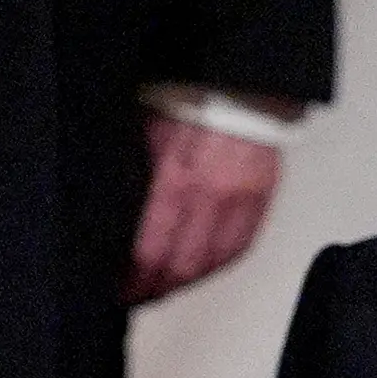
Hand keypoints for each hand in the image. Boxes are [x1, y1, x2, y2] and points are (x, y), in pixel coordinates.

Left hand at [128, 117, 281, 302]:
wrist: (240, 82)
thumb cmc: (188, 99)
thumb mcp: (147, 132)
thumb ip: (136, 178)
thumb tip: (114, 219)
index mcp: (176, 177)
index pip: (150, 250)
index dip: (133, 278)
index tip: (119, 287)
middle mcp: (211, 194)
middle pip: (180, 266)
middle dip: (155, 287)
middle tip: (137, 295)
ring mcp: (242, 198)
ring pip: (211, 263)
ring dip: (185, 283)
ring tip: (163, 289)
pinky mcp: (262, 197)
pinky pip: (240, 247)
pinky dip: (217, 266)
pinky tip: (200, 271)